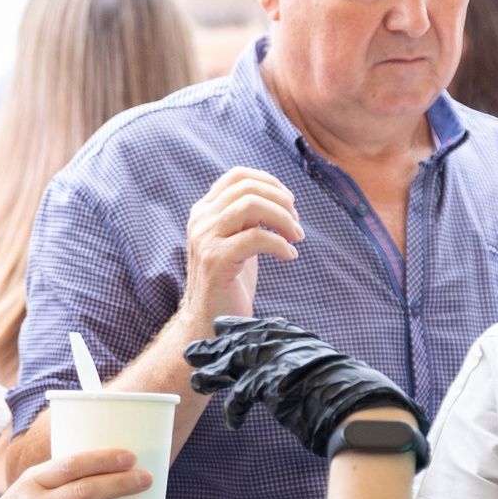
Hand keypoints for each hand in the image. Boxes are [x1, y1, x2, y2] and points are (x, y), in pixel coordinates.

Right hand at [178, 168, 302, 334]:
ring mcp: (205, 238)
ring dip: (283, 219)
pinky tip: (289, 256)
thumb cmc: (230, 282)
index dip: (270, 182)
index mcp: (205, 211)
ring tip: (296, 238)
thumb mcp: (237, 240)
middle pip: (247, 188)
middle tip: (296, 225)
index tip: (289, 203)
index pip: (237, 176)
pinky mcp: (215, 260)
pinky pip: (255, 237)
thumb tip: (280, 197)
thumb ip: (247, 218)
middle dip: (281, 201)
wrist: (210, 322)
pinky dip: (280, 244)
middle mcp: (201, 220)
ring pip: (250, 205)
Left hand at [184, 315, 419, 455]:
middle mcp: (275, 343)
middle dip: (211, 348)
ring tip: (197, 382)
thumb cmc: (340, 388)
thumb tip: (284, 369)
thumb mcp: (314, 363)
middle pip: (233, 341)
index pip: (255, 326)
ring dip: (209, 374)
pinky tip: (233, 423)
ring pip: (226, 364)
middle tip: (191, 352)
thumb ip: (294, 360)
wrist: (352, 400)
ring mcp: (268, 361)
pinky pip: (238, 398)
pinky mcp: (264, 384)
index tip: (220, 330)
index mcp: (288, 335)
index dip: (234, 330)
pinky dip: (233, 412)